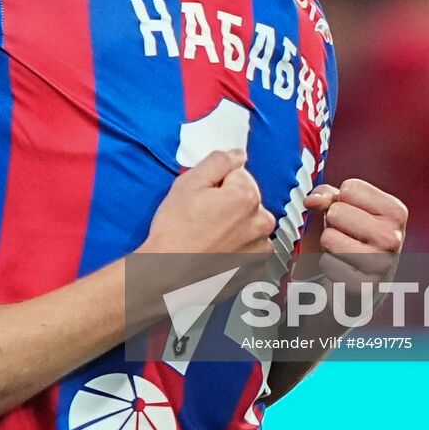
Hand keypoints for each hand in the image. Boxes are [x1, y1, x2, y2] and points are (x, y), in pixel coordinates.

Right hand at [139, 149, 274, 258]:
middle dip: (228, 203)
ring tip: (208, 237)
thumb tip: (238, 154)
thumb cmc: (175, 231)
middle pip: (247, 199)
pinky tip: (217, 252)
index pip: (238, 175)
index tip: (201, 197)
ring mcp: (259, 248)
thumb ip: (217, 161)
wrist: (167, 275)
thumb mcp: (188, 183)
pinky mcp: (254, 268)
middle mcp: (261, 222)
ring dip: (235, 226)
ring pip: (250, 224)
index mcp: (247, 197)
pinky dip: (239, 248)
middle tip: (201, 217)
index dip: (217, 183)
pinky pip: (251, 249)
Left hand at [303, 178, 406, 295]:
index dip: (341, 201)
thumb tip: (311, 201)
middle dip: (333, 223)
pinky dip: (328, 265)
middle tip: (346, 236)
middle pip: (336, 212)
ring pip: (329, 237)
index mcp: (396, 212)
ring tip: (343, 251)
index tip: (352, 217)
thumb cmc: (352, 236)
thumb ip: (327, 195)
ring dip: (329, 245)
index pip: (350, 188)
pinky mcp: (364, 286)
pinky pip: (327, 263)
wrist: (361, 282)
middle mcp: (393, 237)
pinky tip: (343, 269)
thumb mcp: (345, 207)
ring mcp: (381, 264)